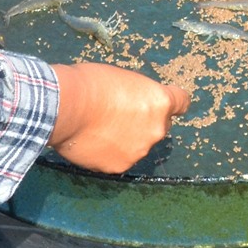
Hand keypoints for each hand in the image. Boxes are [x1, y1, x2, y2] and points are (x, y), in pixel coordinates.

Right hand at [48, 61, 190, 173]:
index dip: (173, 102)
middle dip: (144, 122)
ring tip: (99, 130)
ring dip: (126, 139)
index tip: (165, 103)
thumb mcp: (123, 80)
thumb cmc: (91, 83)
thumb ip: (137, 97)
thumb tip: (134, 106)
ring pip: (138, 145)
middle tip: (119, 115)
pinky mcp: (119, 166)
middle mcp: (156, 129)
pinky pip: (118, 158)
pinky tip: (92, 142)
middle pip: (158, 126)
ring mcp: (138, 151)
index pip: (182, 102)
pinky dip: (109, 153)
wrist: (65, 107)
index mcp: (160, 102)